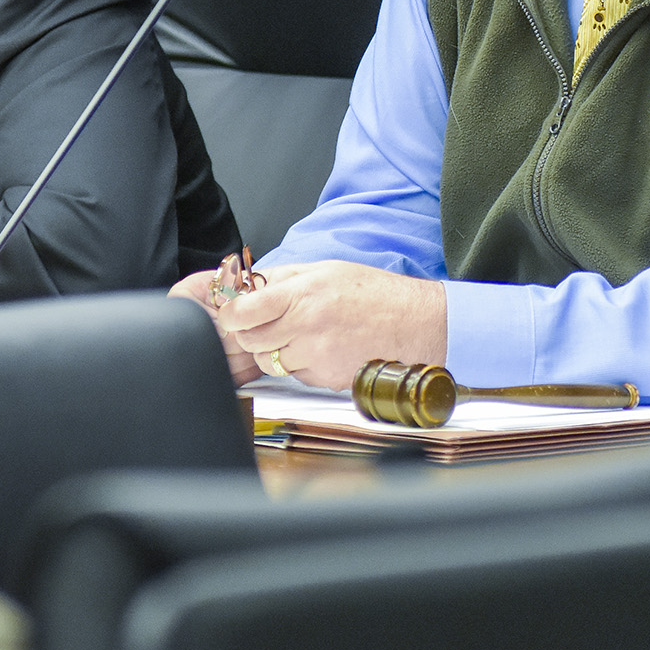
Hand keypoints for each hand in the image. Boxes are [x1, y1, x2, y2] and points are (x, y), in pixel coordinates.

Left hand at [179, 260, 447, 390]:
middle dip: (253, 334)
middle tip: (271, 324)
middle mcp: (307, 325)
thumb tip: (247, 287)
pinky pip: (295, 375)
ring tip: (304, 335)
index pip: (242, 312)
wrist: (418, 324)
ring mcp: (317, 356)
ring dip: (277, 352)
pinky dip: (301, 365)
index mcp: (304, 293)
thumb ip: (284, 279)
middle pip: (250, 340)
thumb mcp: (327, 270)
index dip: (231, 315)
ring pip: (270, 362)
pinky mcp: (326, 379)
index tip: (235, 314)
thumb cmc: (376, 294)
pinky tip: (324, 349)